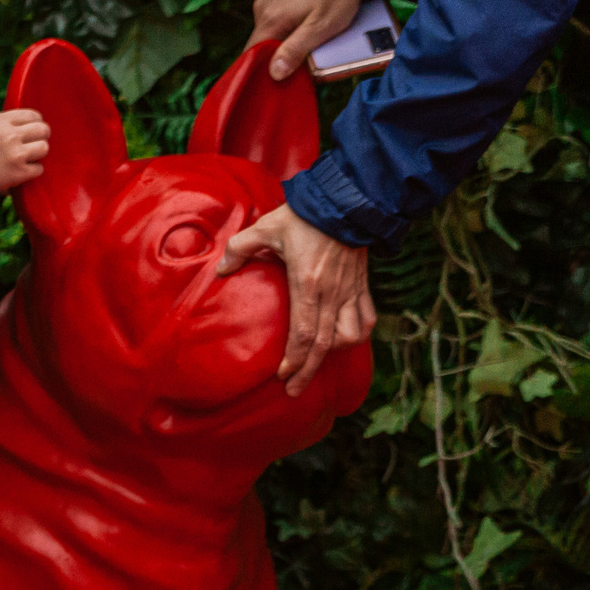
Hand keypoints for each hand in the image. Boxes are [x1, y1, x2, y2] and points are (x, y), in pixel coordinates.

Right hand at [0, 108, 49, 191]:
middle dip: (41, 136)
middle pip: (42, 130)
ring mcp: (16, 155)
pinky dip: (32, 171)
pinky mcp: (18, 174)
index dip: (36, 122)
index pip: (33, 115)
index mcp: (2, 121)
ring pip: (43, 148)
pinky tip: (22, 172)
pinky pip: (38, 169)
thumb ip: (4, 124)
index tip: (32, 130)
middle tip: (34, 143)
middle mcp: (11, 135)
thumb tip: (26, 125)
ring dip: (38, 154)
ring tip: (28, 158)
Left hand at [215, 200, 373, 396]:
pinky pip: (367, 317)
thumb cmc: (304, 214)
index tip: (283, 376)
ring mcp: (351, 290)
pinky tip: (346, 340)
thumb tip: (221, 270)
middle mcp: (332, 293)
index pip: (303, 333)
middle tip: (294, 391)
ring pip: (350, 335)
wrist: (347, 197)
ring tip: (318, 362)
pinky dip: (359, 333)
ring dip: (335, 353)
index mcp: (308, 283)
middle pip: (324, 344)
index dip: (294, 360)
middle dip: (308, 372)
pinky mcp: (362, 284)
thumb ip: (240, 249)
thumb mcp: (266, 227)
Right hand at [250, 0, 366, 81]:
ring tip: (302, 47)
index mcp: (270, 18)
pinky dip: (285, 34)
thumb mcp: (321, 26)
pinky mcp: (276, 0)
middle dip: (275, 60)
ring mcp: (268, 3)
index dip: (261, 73)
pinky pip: (274, 25)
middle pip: (259, 47)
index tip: (275, 84)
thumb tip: (275, 72)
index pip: (251, 55)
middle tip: (296, 67)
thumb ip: (296, 49)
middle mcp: (263, 9)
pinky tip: (301, 32)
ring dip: (282, 47)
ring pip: (268, 37)